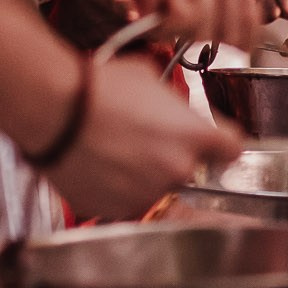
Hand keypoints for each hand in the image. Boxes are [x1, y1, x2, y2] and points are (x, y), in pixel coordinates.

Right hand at [45, 54, 240, 219]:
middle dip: (175, 156)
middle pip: (191, 170)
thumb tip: (174, 112)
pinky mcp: (117, 209)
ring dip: (146, 173)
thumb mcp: (150, 79)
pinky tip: (101, 165)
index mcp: (195, 136)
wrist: (54, 111)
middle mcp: (178, 170)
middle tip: (146, 138)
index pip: (233, 150)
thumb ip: (174, 105)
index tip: (216, 141)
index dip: (223, 143)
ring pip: (158, 186)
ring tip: (116, 149)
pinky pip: (127, 199)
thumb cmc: (100, 89)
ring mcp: (147, 193)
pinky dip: (118, 187)